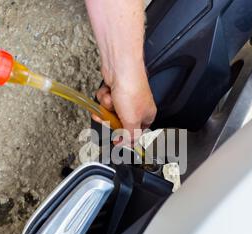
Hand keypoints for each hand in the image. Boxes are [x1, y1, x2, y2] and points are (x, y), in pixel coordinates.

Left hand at [85, 0, 156, 144]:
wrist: (120, 69)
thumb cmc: (132, 90)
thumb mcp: (132, 122)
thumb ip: (130, 137)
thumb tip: (127, 145)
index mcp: (147, 116)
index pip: (135, 133)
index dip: (124, 136)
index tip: (115, 140)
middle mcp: (137, 107)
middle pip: (119, 122)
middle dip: (111, 118)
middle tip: (109, 116)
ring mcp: (125, 98)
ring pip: (110, 111)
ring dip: (107, 106)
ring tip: (111, 99)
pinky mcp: (115, 90)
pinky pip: (105, 100)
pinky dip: (104, 96)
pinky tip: (109, 91)